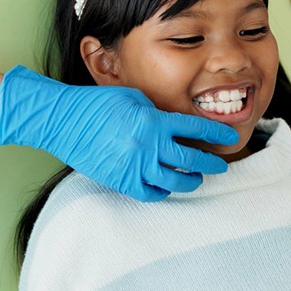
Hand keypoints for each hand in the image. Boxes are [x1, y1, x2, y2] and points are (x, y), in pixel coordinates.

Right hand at [0, 66, 238, 200]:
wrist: (61, 121)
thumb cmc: (95, 104)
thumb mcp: (131, 97)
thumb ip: (155, 111)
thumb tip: (171, 125)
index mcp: (153, 121)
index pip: (195, 128)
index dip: (216, 133)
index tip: (229, 138)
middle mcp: (148, 145)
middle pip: (191, 159)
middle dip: (211, 164)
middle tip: (220, 165)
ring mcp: (134, 166)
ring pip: (174, 181)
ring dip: (190, 181)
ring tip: (195, 178)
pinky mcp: (120, 180)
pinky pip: (150, 193)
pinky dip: (163, 192)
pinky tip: (167, 186)